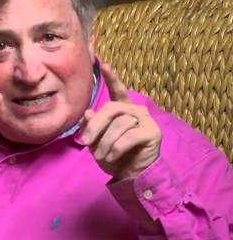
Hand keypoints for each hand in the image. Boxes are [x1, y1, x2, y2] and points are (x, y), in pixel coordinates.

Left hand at [79, 63, 161, 179]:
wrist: (131, 175)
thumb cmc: (113, 155)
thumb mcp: (96, 140)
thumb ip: (91, 125)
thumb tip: (88, 111)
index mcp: (122, 109)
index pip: (117, 90)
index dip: (111, 77)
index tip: (103, 63)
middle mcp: (135, 110)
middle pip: (111, 108)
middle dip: (96, 126)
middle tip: (86, 142)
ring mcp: (146, 120)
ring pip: (119, 124)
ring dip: (105, 142)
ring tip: (101, 155)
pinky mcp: (152, 132)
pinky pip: (129, 136)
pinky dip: (116, 148)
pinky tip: (112, 156)